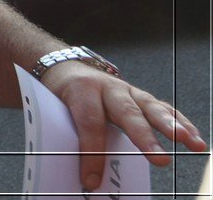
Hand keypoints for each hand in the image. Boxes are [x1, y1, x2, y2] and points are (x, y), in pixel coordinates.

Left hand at [43, 62, 206, 189]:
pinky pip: (164, 109)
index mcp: (81, 91)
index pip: (89, 123)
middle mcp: (108, 88)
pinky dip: (181, 123)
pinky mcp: (141, 97)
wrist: (66, 70)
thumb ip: (66, 136)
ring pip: (151, 107)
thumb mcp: (55, 110)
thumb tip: (78, 175)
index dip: (91, 153)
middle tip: (160, 160)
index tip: (91, 180)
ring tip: (187, 141)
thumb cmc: (61, 95)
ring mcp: (128, 91)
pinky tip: (194, 139)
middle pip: (127, 112)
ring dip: (172, 126)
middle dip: (144, 138)